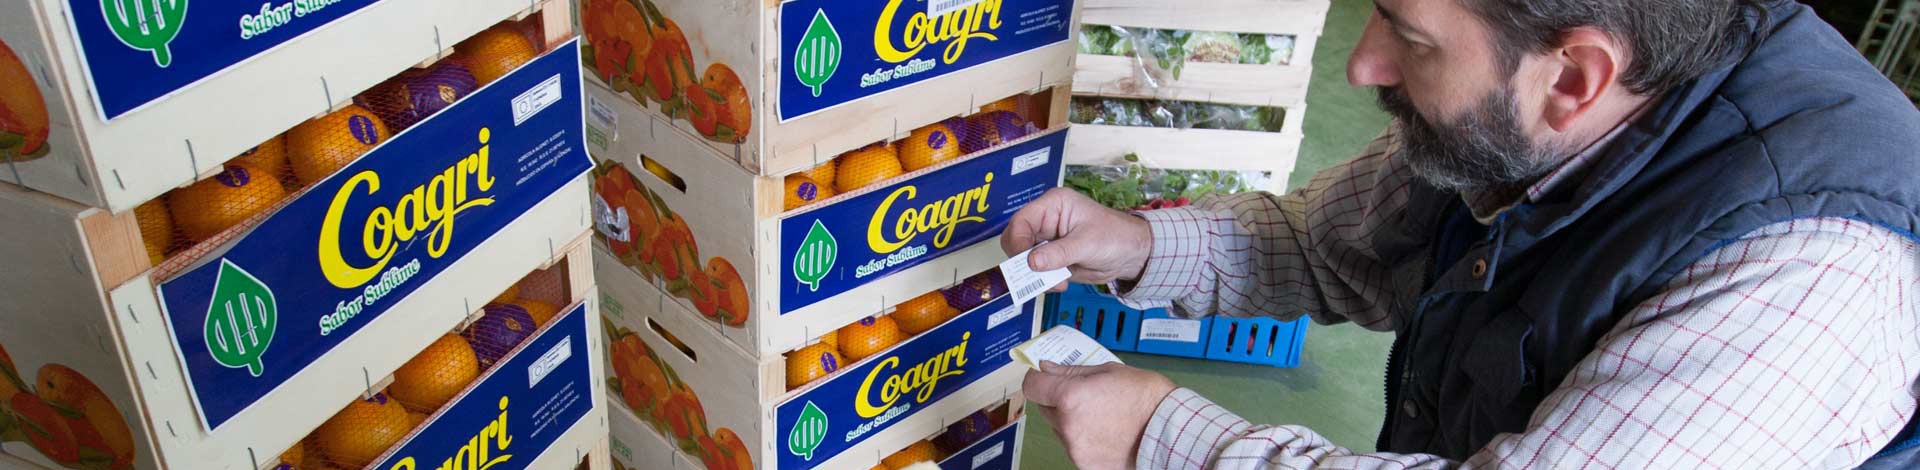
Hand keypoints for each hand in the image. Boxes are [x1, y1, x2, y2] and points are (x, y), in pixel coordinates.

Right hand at [1001, 188, 1153, 290]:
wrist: (1132, 255)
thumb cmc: (1116, 236)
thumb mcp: (1088, 243)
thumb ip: (1059, 252)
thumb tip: (1032, 262)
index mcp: (1052, 206)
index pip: (1021, 221)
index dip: (1018, 242)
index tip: (1026, 263)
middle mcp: (1045, 221)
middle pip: (1016, 240)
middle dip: (1023, 261)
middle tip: (1038, 276)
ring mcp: (1047, 240)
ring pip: (1022, 259)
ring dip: (1033, 275)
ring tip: (1056, 283)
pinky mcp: (1051, 258)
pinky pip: (1035, 272)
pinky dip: (1042, 281)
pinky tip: (1060, 284)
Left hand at [1024, 361, 1177, 469]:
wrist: (1171, 432)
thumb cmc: (1148, 399)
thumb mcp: (1110, 371)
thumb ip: (1072, 372)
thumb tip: (1047, 368)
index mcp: (1071, 397)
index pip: (1032, 386)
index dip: (1037, 378)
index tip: (1045, 376)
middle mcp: (1068, 426)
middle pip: (1045, 408)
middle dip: (1057, 399)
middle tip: (1084, 395)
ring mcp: (1076, 449)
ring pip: (1060, 429)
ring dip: (1072, 421)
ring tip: (1102, 416)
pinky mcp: (1086, 465)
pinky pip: (1075, 447)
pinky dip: (1084, 440)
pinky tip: (1107, 433)